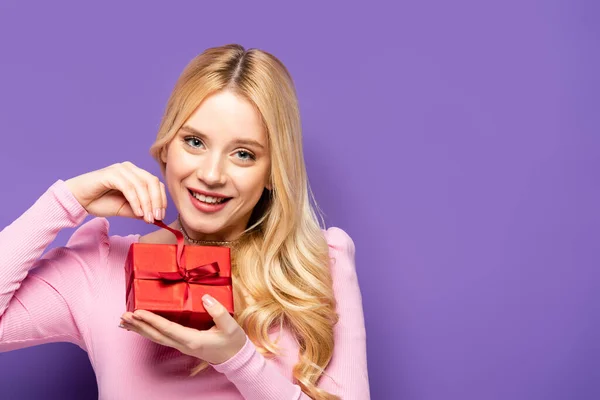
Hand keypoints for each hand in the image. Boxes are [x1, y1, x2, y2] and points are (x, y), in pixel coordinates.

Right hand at [64, 161, 166, 221]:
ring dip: (147, 203)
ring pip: (142, 185)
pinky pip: (129, 187)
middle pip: (152, 182)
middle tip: (156, 218)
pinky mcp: (111, 174)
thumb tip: (156, 217)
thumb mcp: (125, 209)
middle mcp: (130, 169)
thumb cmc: (100, 202)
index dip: (161, 199)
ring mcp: (120, 169)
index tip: (161, 216)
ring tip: (147, 218)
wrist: (77, 200)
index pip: (156, 184)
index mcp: (135, 174)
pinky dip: (135, 201)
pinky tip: (137, 212)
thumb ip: (140, 210)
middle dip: (157, 201)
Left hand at [119, 294, 246, 364]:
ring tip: (124, 322)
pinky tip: (139, 328)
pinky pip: (161, 338)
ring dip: (140, 330)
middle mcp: (183, 345)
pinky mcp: (182, 344)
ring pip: (156, 338)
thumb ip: (218, 312)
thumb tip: (205, 298)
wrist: (235, 358)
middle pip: (156, 335)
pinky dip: (148, 332)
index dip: (152, 320)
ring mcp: (181, 346)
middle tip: (124, 316)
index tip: (138, 312)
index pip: (167, 329)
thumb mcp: (230, 326)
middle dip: (139, 326)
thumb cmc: (233, 342)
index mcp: (193, 340)